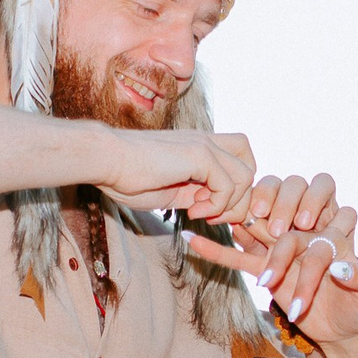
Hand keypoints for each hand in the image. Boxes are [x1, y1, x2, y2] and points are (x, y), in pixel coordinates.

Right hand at [93, 128, 255, 222]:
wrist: (106, 161)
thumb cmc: (128, 176)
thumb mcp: (172, 191)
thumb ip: (195, 195)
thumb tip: (213, 208)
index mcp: (199, 147)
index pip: (239, 161)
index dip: (233, 191)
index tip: (208, 211)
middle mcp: (206, 141)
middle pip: (250, 164)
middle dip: (239, 198)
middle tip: (212, 216)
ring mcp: (205, 144)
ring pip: (246, 176)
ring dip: (227, 205)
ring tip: (198, 213)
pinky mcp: (199, 154)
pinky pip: (228, 185)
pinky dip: (216, 206)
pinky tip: (192, 211)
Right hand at [184, 173, 357, 343]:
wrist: (344, 329)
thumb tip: (342, 266)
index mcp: (337, 235)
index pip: (322, 224)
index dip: (312, 222)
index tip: (304, 234)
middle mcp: (308, 235)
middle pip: (288, 217)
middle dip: (278, 223)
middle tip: (273, 240)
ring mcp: (285, 251)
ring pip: (260, 231)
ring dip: (244, 226)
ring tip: (220, 216)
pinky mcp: (267, 270)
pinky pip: (240, 259)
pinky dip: (218, 251)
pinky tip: (193, 241)